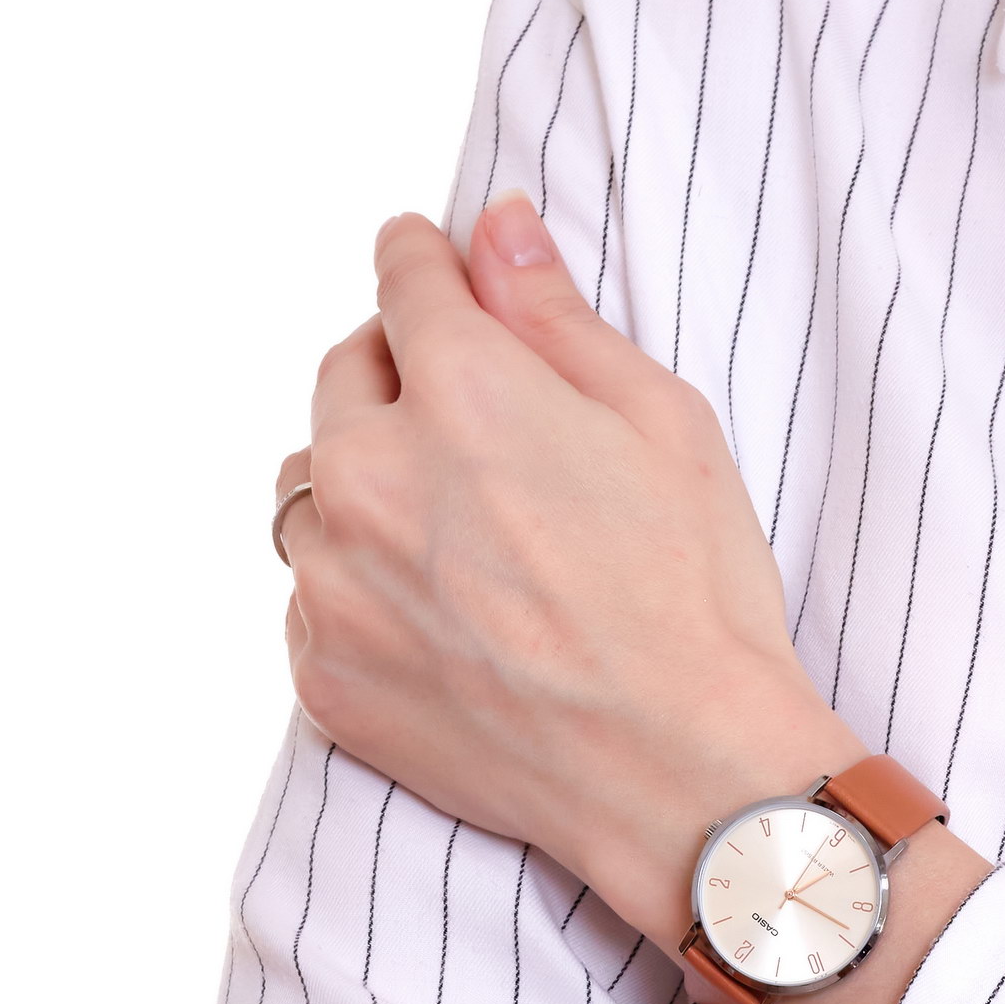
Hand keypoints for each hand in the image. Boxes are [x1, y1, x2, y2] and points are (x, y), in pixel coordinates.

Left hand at [277, 190, 856, 950]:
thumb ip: (556, 317)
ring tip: (447, 531)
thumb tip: (495, 228)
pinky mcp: (327, 678)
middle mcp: (372, 479)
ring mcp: (336, 588)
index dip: (424, 265)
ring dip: (360, 486)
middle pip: (340, 379)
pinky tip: (435, 616)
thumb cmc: (694, 602)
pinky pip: (310, 600)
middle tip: (462, 416)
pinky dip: (355, 589)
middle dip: (394, 376)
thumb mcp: (662, 423)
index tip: (428, 266)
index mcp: (460, 392)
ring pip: (310, 495)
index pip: (403, 281)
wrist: (680, 776)